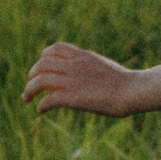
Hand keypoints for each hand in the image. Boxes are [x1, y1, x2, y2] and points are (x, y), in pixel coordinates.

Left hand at [22, 41, 137, 117]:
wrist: (133, 90)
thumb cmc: (126, 82)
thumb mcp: (104, 67)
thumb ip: (89, 67)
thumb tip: (85, 75)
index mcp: (82, 56)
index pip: (54, 49)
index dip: (43, 58)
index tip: (42, 69)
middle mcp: (74, 65)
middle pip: (42, 64)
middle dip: (32, 75)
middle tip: (31, 86)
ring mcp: (72, 80)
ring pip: (40, 80)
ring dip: (29, 89)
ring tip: (27, 98)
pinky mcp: (73, 97)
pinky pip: (48, 99)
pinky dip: (41, 105)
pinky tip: (41, 110)